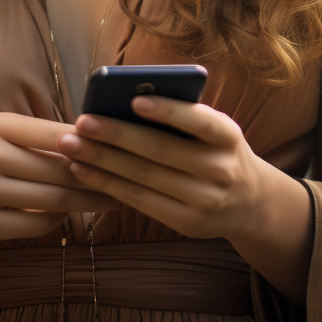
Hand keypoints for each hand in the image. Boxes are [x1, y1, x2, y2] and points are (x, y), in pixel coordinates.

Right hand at [0, 112, 118, 314]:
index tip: (118, 148)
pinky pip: (36, 225)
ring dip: (84, 201)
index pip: (57, 133)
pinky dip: (57, 221)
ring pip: (53, 199)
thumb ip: (37, 135)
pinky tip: (66, 215)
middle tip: (123, 179)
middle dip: (96, 177)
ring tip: (108, 198)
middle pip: (60, 170)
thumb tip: (92, 137)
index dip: (91, 143)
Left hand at [55, 96, 312, 303]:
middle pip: (160, 150)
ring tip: (71, 145)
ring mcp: (204, 200)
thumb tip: (125, 101)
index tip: (134, 99)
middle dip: (116, 135)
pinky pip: (140, 201)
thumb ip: (183, 117)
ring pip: (144, 177)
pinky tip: (83, 171)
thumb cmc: (218, 151)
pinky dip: (108, 185)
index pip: (199, 121)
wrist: (250, 202)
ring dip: (102, 161)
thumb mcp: (215, 130)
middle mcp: (220, 169)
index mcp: (228, 136)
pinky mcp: (186, 223)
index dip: (168, 110)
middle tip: (82, 122)